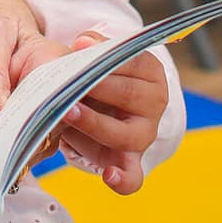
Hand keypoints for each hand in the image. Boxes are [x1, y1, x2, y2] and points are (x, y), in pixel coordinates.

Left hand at [40, 40, 168, 194]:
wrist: (100, 100)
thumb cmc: (99, 73)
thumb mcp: (98, 52)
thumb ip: (92, 46)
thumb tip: (83, 43)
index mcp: (150, 71)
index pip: (133, 61)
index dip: (106, 55)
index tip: (77, 47)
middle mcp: (154, 103)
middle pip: (130, 96)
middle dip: (96, 89)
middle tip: (67, 84)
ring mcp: (144, 134)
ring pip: (126, 135)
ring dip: (95, 125)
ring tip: (69, 113)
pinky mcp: (130, 161)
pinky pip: (133, 176)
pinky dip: (124, 179)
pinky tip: (109, 176)